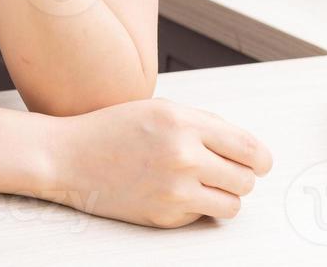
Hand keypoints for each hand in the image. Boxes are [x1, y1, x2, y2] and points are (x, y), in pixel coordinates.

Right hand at [43, 97, 273, 227]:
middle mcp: (183, 156)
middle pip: (246, 180)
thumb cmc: (112, 129)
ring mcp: (174, 190)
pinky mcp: (165, 216)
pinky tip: (168, 191)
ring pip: (232, 205)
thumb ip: (206, 125)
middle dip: (237, 177)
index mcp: (183, 123)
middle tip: (218, 171)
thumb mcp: (159, 109)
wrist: (66, 157)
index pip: (249, 148)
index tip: (258, 163)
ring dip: (222, 196)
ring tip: (198, 184)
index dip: (260, 159)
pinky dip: (194, 207)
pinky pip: (202, 216)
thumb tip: (250, 151)